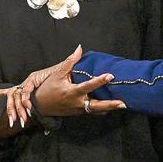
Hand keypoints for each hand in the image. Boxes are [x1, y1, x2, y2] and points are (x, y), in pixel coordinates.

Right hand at [0, 46, 125, 127]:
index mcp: (72, 92)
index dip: (100, 81)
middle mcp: (77, 103)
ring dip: (108, 108)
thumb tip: (79, 48)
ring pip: (96, 110)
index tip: (110, 76)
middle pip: (96, 106)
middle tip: (123, 103)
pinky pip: (92, 111)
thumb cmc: (48, 89)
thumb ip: (70, 62)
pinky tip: (110, 106)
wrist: (39, 107)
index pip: (88, 86)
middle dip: (110, 105)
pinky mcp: (79, 112)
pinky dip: (101, 109)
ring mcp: (78, 109)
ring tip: (121, 105)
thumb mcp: (57, 74)